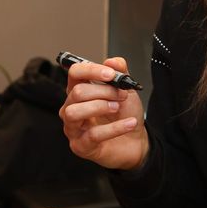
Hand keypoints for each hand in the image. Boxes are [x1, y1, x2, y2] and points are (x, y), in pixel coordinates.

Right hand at [59, 56, 149, 170]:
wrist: (135, 141)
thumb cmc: (125, 115)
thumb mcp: (126, 90)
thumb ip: (120, 74)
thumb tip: (113, 61)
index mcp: (79, 91)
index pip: (75, 73)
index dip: (92, 70)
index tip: (111, 74)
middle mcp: (71, 107)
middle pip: (77, 92)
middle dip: (103, 91)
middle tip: (121, 95)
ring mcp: (73, 128)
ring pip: (74, 112)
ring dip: (100, 107)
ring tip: (117, 108)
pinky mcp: (80, 146)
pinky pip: (93, 134)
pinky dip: (115, 128)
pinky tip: (130, 123)